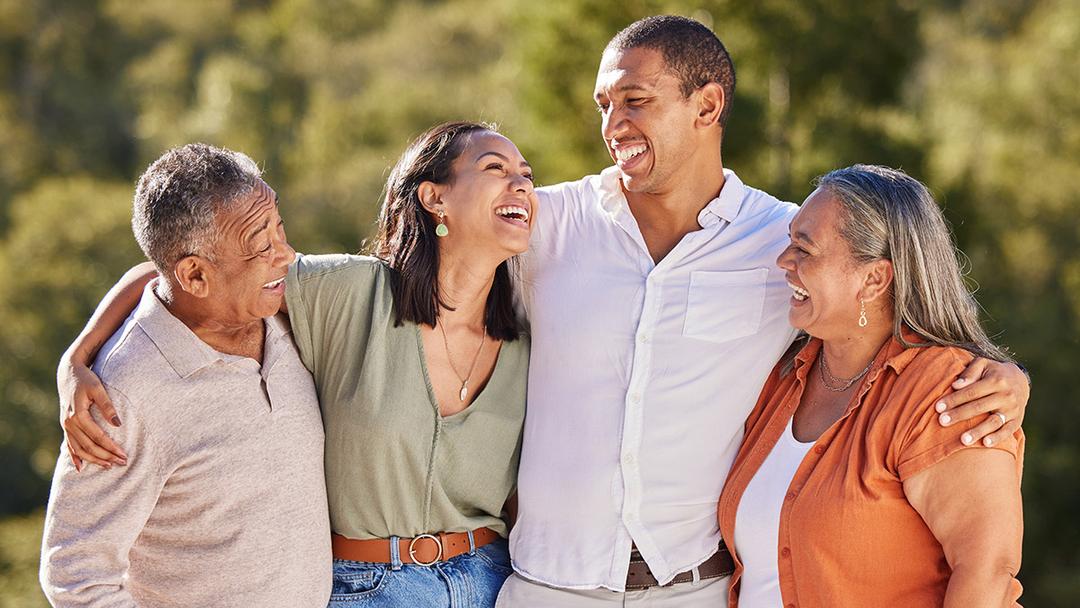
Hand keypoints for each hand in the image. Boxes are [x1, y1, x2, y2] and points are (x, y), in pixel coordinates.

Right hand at [58, 355, 126, 470]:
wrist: (68, 373)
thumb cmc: (86, 379)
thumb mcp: (98, 389)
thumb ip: (107, 406)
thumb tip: (118, 424)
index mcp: (78, 415)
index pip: (98, 437)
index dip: (111, 447)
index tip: (124, 454)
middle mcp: (69, 423)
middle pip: (89, 446)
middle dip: (106, 456)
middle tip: (122, 463)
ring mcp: (65, 426)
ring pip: (79, 449)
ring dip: (93, 459)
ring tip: (109, 466)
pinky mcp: (65, 426)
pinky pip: (68, 445)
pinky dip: (74, 457)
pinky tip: (80, 468)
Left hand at [935, 358, 1028, 447]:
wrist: (1020, 380)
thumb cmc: (992, 373)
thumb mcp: (983, 364)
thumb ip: (969, 372)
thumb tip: (956, 385)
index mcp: (996, 381)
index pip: (971, 392)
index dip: (954, 400)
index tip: (938, 407)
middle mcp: (1006, 395)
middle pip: (979, 407)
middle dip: (959, 415)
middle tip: (942, 422)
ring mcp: (1012, 409)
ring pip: (994, 421)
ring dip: (978, 431)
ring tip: (963, 440)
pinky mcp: (1017, 420)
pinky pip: (1007, 431)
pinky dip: (997, 438)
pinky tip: (985, 443)